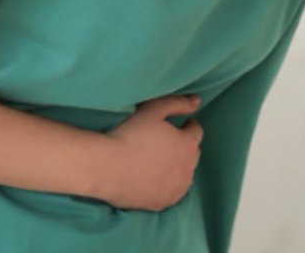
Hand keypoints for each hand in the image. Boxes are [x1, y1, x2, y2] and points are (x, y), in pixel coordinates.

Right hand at [92, 93, 203, 211]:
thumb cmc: (130, 135)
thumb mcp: (153, 110)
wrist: (106, 168)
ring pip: (185, 175)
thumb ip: (177, 103)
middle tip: (168, 142)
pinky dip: (169, 185)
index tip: (179, 125)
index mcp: (187, 145)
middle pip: (193, 154)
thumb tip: (197, 101)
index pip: (196, 131)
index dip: (188, 126)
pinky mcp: (163, 203)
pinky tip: (156, 180)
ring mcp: (176, 189)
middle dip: (185, 146)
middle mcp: (187, 169)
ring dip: (179, 167)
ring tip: (162, 162)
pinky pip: (172, 192)